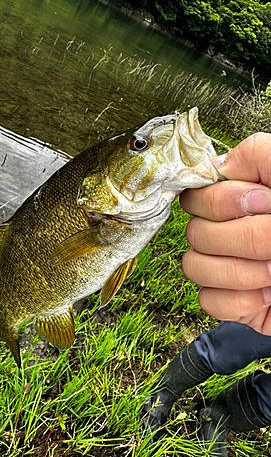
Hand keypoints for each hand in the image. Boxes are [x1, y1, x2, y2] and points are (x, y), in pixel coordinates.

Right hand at [180, 133, 270, 335]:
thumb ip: (257, 155)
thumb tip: (220, 168)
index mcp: (239, 198)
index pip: (196, 196)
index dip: (222, 202)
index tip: (265, 203)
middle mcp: (227, 229)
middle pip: (194, 233)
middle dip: (244, 239)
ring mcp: (227, 265)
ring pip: (194, 266)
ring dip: (240, 272)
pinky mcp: (233, 300)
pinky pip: (209, 301)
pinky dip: (241, 300)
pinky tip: (268, 293)